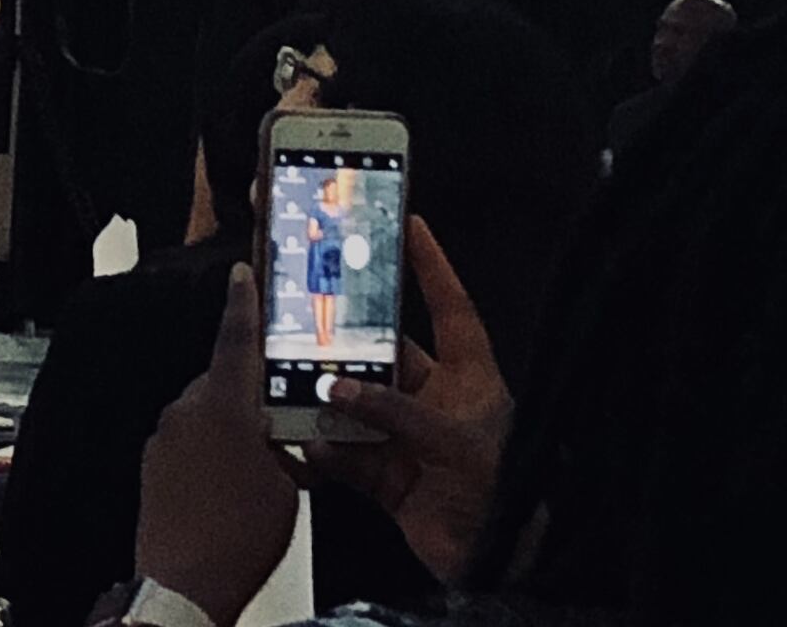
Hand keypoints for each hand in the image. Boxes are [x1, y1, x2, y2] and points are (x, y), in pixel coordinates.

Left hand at [134, 264, 297, 626]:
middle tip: (283, 419)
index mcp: (223, 407)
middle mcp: (185, 412)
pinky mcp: (152, 461)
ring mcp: (163, 436)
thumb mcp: (286, 488)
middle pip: (223, 382)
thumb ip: (283, 449)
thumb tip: (280, 440)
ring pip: (205, 413)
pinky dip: (211, 450)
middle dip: (251, 395)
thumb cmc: (240, 537)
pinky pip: (188, 440)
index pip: (235, 342)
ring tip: (263, 464)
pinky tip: (232, 483)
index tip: (241, 275)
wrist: (183, 582)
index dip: (242, 305)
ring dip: (231, 427)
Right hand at [299, 217, 505, 586]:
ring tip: (285, 378)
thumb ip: (395, 413)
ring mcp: (403, 436)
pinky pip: (338, 451)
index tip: (408, 223)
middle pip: (380, 351)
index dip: (431, 266)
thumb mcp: (457, 445)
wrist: (496, 565)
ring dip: (319, 396)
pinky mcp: (381, 473)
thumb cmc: (504, 497)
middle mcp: (432, 400)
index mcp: (468, 379)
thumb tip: (336, 390)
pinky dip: (316, 449)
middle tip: (306, 301)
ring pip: (349, 401)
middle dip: (344, 334)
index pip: (450, 308)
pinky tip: (299, 443)